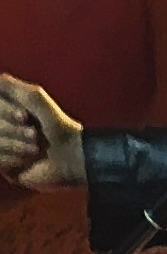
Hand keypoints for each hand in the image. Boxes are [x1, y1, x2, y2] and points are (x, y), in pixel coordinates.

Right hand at [0, 74, 84, 190]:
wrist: (71, 159)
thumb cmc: (59, 127)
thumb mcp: (38, 101)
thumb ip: (14, 88)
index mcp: (13, 111)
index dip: (5, 111)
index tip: (23, 116)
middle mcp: (7, 127)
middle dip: (12, 130)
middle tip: (34, 134)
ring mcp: (5, 146)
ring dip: (14, 144)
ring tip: (35, 148)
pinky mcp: (5, 165)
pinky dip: (12, 158)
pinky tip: (28, 159)